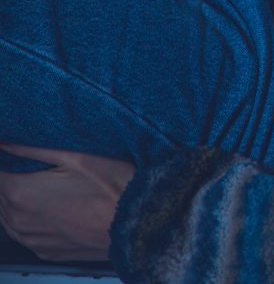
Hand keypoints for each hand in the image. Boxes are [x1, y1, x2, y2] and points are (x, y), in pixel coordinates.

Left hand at [0, 143, 134, 262]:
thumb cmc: (112, 186)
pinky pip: (25, 234)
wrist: (138, 224)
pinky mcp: (46, 252)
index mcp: (21, 193)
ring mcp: (32, 239)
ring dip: (15, 203)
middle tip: (36, 172)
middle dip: (9, 182)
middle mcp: (19, 220)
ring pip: (8, 218)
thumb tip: (4, 143)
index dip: (4, 163)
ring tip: (43, 189)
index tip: (12, 157)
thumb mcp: (76, 157)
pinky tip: (50, 210)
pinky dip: (29, 221)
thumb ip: (32, 149)